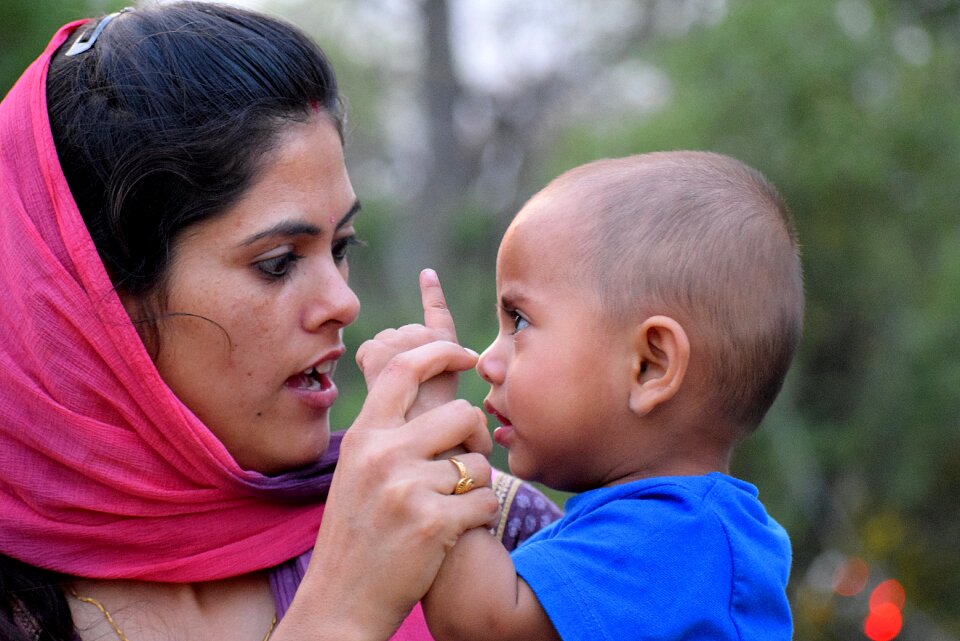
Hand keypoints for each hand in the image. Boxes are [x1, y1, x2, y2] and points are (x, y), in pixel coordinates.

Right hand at [279, 341, 496, 640]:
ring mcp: (407, 488)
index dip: (441, 351)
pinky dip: (481, 516)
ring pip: (478, 463)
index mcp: (363, 436)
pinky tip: (456, 531)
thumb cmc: (357, 533)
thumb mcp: (356, 470)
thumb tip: (425, 385)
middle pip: (461, 413)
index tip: (466, 354)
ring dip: (476, 485)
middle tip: (469, 458)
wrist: (342, 599)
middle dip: (476, 435)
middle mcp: (382, 454)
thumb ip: (386, 432)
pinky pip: (486, 500)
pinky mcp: (432, 523)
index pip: (405, 369)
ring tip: (450, 508)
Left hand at [357, 269, 464, 420]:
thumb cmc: (429, 429)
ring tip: (399, 392)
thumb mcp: (436, 402)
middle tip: (408, 391)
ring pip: (383, 344)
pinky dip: (369, 366)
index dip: (432, 294)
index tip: (426, 274)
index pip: (438, 315)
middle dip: (399, 358)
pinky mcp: (387, 347)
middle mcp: (431, 337)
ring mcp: (409, 339)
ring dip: (385, 363)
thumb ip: (429, 377)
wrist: (423, 441)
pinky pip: (368, 351)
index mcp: (448, 347)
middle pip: (401, 336)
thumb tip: (435, 369)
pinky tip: (384, 381)